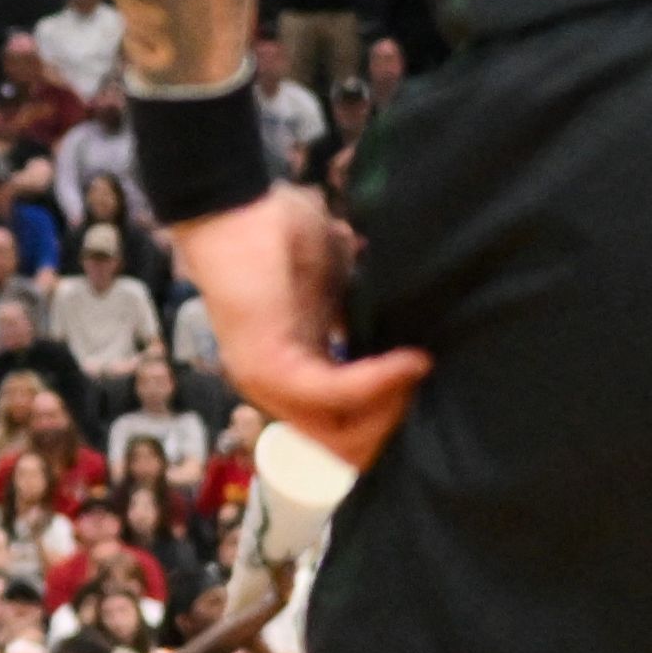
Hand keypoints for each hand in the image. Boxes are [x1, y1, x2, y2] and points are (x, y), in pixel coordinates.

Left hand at [161, 187, 425, 466]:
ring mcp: (268, 384)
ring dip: (391, 406)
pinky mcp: (270, 364)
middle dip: (394, 423)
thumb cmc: (277, 235)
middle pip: (346, 447)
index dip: (389, 419)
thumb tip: (411, 334)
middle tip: (423, 380)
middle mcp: (276, 391)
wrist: (228, 204)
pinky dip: (379, 380)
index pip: (343, 433)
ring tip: (418, 368)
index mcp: (291, 376)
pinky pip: (334, 392)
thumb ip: (360, 319)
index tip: (421, 381)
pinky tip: (410, 359)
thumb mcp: (333, 285)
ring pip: (342, 434)